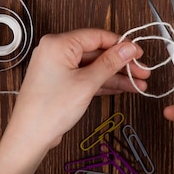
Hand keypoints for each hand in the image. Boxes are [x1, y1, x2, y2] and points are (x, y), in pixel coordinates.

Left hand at [9, 28, 149, 148]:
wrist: (30, 136)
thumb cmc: (50, 109)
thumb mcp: (87, 83)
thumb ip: (110, 63)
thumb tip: (128, 48)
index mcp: (58, 44)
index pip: (97, 36)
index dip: (121, 44)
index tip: (139, 53)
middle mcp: (56, 52)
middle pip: (97, 52)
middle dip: (121, 64)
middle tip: (142, 72)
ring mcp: (58, 68)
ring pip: (94, 67)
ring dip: (116, 76)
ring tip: (138, 85)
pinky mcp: (60, 83)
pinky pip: (86, 77)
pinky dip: (103, 83)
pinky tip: (122, 88)